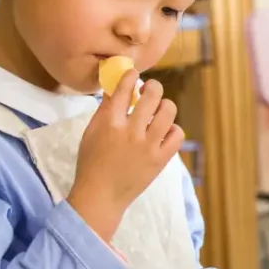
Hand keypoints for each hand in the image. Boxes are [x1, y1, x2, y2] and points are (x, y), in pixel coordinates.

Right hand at [67, 74, 183, 241]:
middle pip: (151, 96)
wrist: (102, 195)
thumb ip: (105, 110)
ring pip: (168, 112)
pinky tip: (165, 131)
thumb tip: (116, 88)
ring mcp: (148, 146)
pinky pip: (177, 134)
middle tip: (151, 90)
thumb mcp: (90, 133)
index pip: (122, 90)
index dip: (129, 76)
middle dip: (153, 87)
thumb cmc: (92, 163)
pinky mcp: (161, 159)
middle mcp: (131, 131)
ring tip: (160, 109)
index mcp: (109, 123)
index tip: (133, 73)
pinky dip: (173, 129)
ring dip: (165, 106)